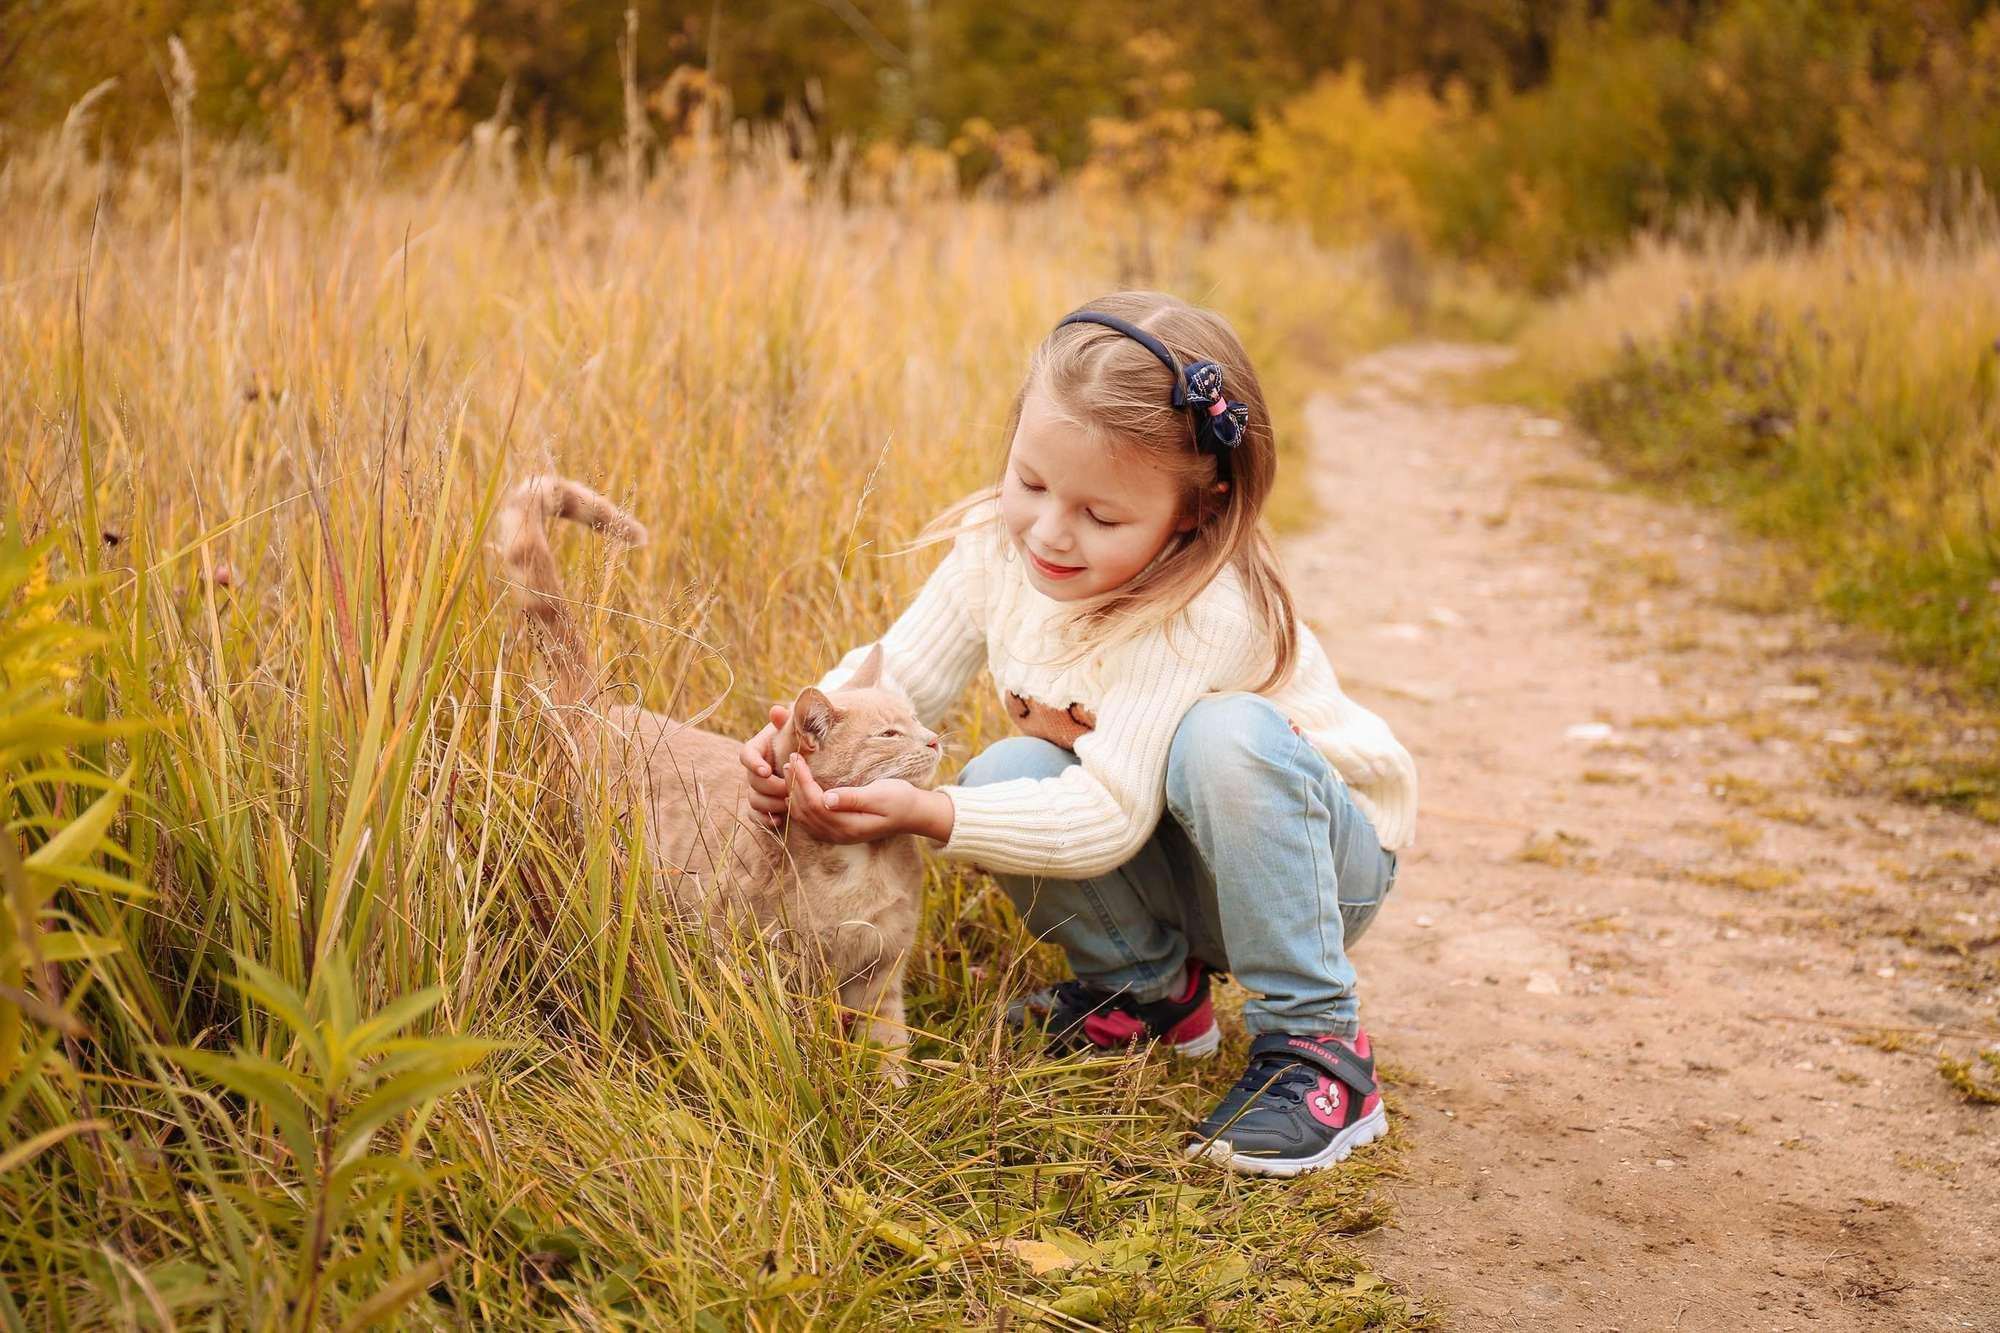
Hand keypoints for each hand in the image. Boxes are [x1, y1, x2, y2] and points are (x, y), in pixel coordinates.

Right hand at [741, 703, 791, 827]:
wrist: (812, 756)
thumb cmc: (803, 739)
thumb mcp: (798, 729)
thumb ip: (789, 721)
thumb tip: (777, 711)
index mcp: (759, 748)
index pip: (747, 754)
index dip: (753, 764)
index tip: (766, 770)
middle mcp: (756, 769)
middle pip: (752, 780)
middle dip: (769, 787)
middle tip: (787, 789)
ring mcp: (758, 787)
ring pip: (753, 799)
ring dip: (769, 804)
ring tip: (788, 804)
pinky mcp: (764, 804)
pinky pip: (755, 815)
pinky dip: (765, 820)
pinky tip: (780, 821)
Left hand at [786, 754, 952, 844]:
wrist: (914, 814)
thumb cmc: (900, 800)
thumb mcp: (879, 795)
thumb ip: (853, 798)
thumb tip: (826, 798)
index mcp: (848, 825)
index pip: (814, 802)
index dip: (802, 780)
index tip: (796, 758)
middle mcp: (839, 834)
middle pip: (805, 811)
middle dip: (794, 785)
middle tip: (789, 760)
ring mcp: (837, 835)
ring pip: (804, 818)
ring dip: (793, 795)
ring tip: (790, 772)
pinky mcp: (839, 831)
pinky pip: (810, 822)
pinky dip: (799, 806)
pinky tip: (796, 793)